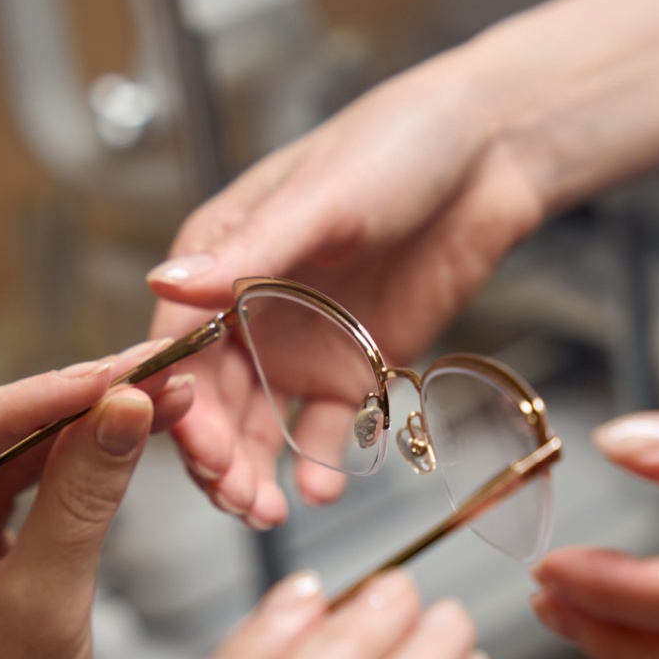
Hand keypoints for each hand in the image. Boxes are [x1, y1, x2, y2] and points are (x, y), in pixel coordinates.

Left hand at [0, 342, 191, 658]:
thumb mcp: (48, 605)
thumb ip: (84, 498)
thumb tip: (126, 407)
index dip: (36, 398)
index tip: (113, 372)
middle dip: (67, 405)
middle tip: (149, 371)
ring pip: (0, 449)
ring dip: (77, 424)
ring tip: (153, 394)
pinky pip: (13, 476)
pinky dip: (68, 456)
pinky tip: (121, 429)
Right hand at [148, 46, 548, 527]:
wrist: (491, 154)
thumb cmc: (395, 147)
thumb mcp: (320, 198)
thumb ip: (248, 253)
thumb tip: (167, 284)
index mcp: (220, 258)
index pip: (180, 344)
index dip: (181, 400)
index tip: (197, 446)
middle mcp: (249, 310)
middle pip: (216, 400)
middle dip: (218, 454)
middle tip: (237, 496)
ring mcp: (301, 344)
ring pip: (262, 426)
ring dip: (258, 472)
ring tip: (268, 511)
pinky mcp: (355, 366)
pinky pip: (329, 428)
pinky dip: (321, 463)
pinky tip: (322, 490)